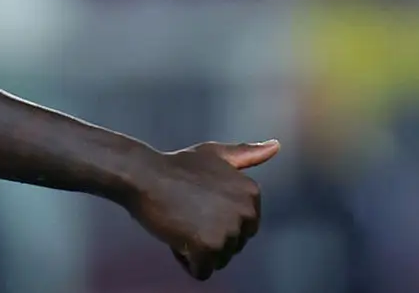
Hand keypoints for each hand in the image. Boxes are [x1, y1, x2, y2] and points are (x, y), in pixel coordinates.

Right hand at [123, 140, 278, 280]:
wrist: (143, 175)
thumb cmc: (175, 166)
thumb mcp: (215, 154)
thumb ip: (246, 154)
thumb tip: (276, 146)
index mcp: (252, 193)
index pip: (243, 229)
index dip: (216, 220)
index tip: (197, 202)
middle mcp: (247, 212)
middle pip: (233, 246)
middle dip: (208, 237)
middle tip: (186, 212)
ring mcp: (229, 230)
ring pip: (218, 260)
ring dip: (196, 250)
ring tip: (180, 222)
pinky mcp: (209, 247)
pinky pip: (202, 271)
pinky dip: (186, 261)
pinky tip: (175, 236)